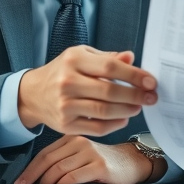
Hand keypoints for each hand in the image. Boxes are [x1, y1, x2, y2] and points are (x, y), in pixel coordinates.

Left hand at [15, 135, 152, 183]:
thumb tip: (37, 180)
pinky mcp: (100, 165)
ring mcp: (90, 153)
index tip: (19, 182)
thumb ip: (63, 161)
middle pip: (49, 161)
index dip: (29, 169)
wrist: (131, 162)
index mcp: (72, 138)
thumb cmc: (103, 163)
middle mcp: (80, 142)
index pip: (45, 154)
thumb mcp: (81, 156)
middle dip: (34, 178)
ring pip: (60, 170)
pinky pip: (74, 177)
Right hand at [18, 45, 156, 135]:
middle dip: (135, 95)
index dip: (134, 75)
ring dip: (128, 110)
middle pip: (110, 91)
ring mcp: (65, 105)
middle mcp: (67, 82)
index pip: (111, 67)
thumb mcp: (81, 56)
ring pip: (105, 111)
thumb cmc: (62, 71)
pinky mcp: (65, 125)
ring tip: (138, 107)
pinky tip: (123, 118)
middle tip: (150, 97)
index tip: (151, 81)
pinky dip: (115, 124)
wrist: (33, 94)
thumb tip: (131, 57)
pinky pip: (97, 128)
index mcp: (74, 60)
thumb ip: (107, 58)